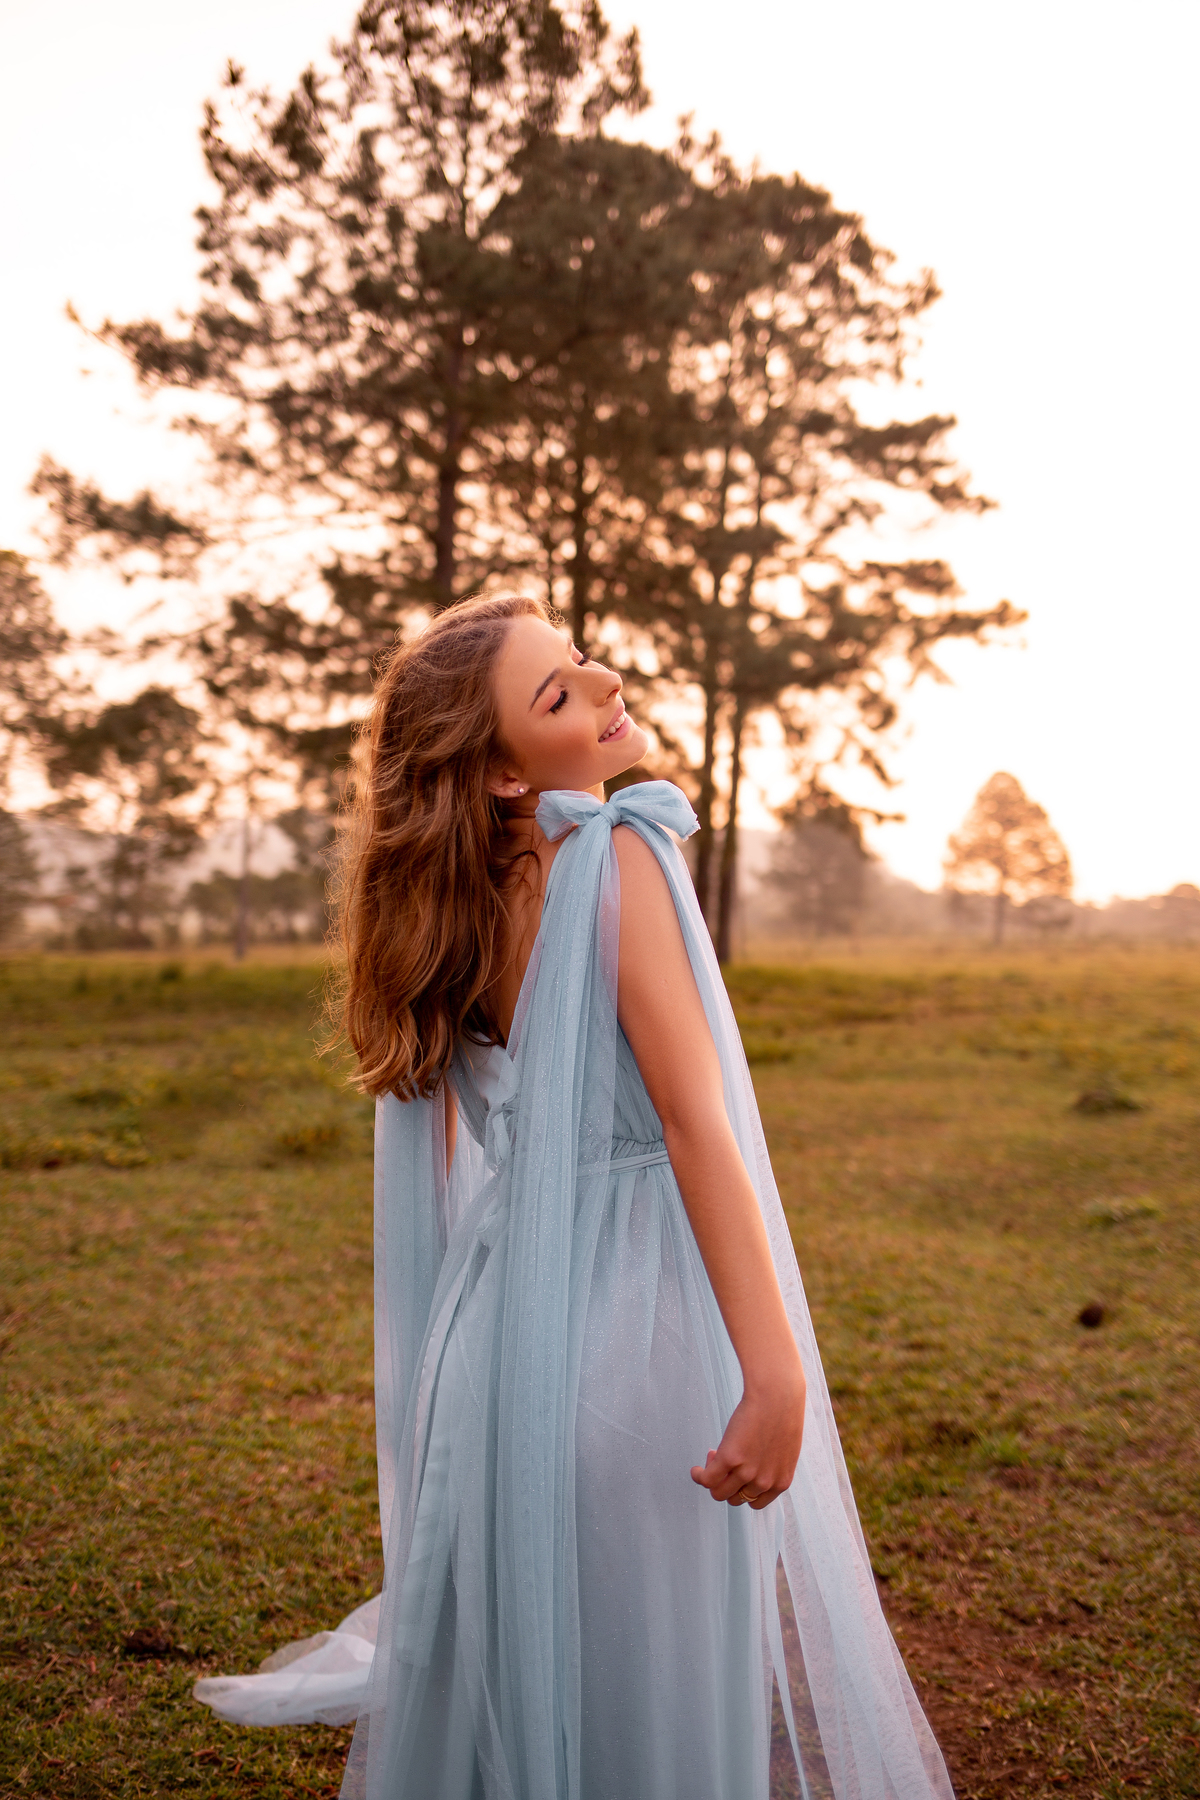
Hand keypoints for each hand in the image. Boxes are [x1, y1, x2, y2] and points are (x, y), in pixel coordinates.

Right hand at [690, 1368, 805, 1510]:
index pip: (754, 1503)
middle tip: (724, 1460)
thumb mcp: (784, 1450)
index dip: (742, 1489)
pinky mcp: (729, 1459)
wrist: (777, 1394)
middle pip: (734, 1500)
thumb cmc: (782, 1414)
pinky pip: (707, 1479)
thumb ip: (771, 1466)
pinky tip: (695, 1469)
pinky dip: (698, 1477)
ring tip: (712, 1457)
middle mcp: (764, 1482)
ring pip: (719, 1493)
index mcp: (780, 1482)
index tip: (737, 1473)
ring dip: (711, 1480)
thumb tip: (748, 1470)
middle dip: (726, 1482)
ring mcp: (746, 1472)